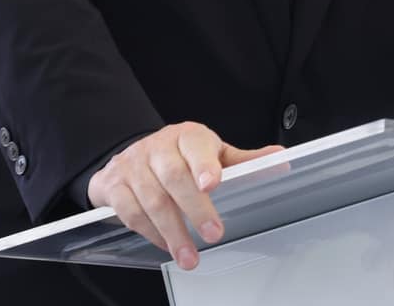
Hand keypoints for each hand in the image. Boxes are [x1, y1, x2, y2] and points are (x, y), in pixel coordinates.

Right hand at [85, 122, 283, 270]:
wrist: (129, 155)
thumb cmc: (179, 156)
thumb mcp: (212, 153)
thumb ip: (243, 161)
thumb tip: (280, 160)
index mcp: (186, 136)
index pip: (194, 144)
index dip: (204, 164)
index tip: (213, 183)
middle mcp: (157, 147)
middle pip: (173, 176)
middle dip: (194, 208)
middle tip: (214, 234)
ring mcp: (133, 166)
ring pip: (151, 199)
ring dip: (172, 232)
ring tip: (190, 256)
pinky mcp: (113, 186)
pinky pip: (130, 213)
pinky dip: (149, 233)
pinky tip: (166, 246)